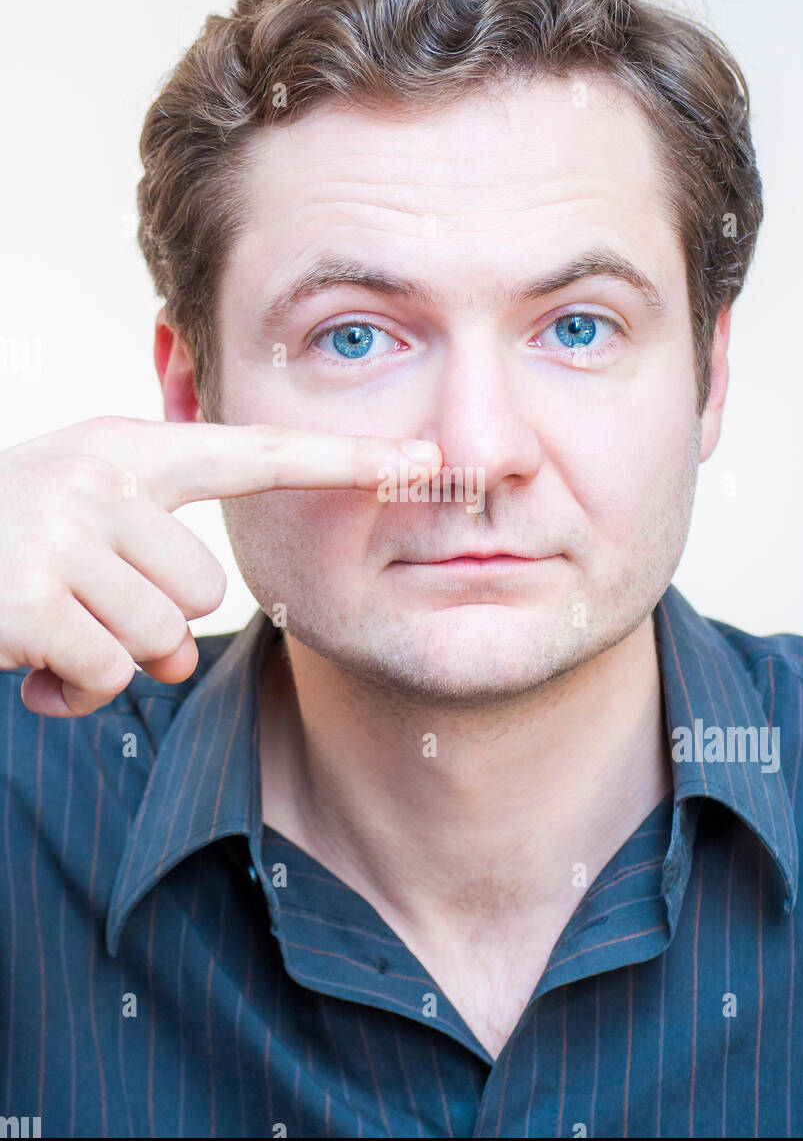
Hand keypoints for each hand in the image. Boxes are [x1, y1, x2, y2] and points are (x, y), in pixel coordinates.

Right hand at [0, 415, 440, 716]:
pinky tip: (27, 660)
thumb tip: (187, 649)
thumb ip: (146, 543)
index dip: (344, 458)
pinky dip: (74, 689)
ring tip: (51, 625)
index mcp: (125, 451)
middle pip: (206, 590)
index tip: (424, 457)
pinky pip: (107, 672)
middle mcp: (99, 477)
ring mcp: (61, 530)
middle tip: (81, 603)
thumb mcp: (73, 512)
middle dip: (151, 622)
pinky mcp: (30, 595)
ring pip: (162, 640)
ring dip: (112, 657)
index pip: (254, 454)